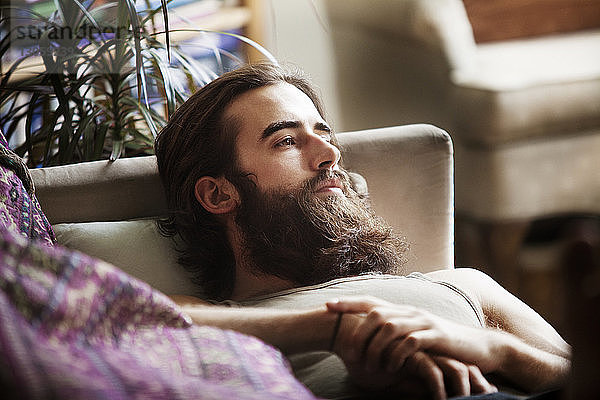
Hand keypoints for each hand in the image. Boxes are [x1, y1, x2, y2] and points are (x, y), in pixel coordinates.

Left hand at [331, 310, 496, 398]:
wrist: (480, 348)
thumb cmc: (443, 345)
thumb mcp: (416, 336)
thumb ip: (396, 334)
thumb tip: (368, 339)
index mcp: (402, 310)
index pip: (370, 300)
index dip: (348, 302)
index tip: (327, 306)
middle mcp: (410, 311)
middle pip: (375, 312)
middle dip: (357, 331)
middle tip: (347, 351)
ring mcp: (423, 322)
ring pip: (389, 326)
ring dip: (375, 347)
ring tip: (369, 366)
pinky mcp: (436, 336)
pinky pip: (409, 342)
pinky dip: (396, 355)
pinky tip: (391, 369)